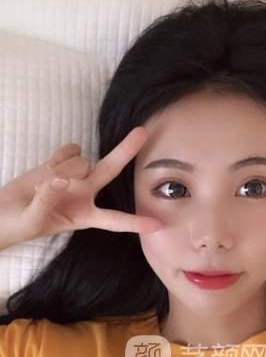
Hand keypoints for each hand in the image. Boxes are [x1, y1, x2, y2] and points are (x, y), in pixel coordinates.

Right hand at [0, 127, 160, 249]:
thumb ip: (46, 203)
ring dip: (63, 168)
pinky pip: (70, 150)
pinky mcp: (61, 163)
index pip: (114, 220)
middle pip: (110, 170)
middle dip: (126, 151)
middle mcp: (85, 194)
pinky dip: (59, 156)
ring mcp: (74, 177)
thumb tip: (59, 181)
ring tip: (41, 186)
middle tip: (142, 132)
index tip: (158, 225)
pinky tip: (47, 167)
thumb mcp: (32, 221)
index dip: (134, 222)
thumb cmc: (17, 225)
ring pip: (82, 160)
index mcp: (85, 215)